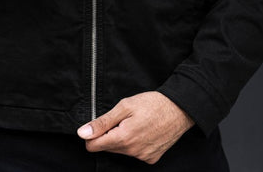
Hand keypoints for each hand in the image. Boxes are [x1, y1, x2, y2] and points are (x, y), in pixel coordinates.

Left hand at [77, 91, 194, 164]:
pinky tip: (143, 130)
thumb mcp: (124, 106)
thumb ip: (102, 122)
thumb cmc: (152, 103)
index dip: (92, 134)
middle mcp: (132, 152)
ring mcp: (143, 157)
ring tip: (134, 122)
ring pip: (121, 150)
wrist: (179, 109)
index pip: (93, 146)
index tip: (98, 124)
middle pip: (107, 147)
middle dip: (109, 134)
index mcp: (123, 138)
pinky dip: (134, 143)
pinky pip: (134, 153)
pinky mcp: (151, 158)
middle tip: (122, 119)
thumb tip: (82, 133)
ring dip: (122, 138)